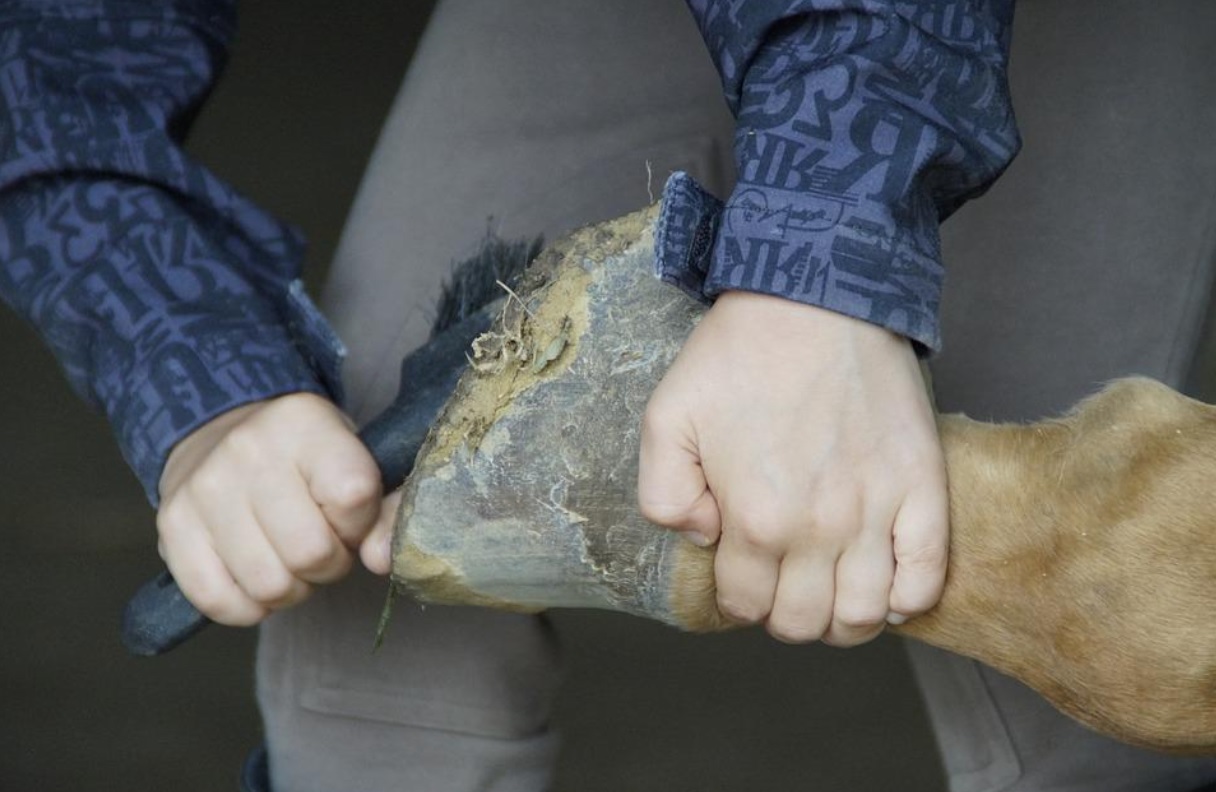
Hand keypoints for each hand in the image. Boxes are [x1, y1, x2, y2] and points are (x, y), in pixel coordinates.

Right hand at [156, 392, 398, 625]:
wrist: (220, 431)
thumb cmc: (303, 457)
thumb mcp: (355, 460)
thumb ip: (387, 510)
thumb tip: (381, 561)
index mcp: (304, 423)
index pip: (352, 497)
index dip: (360, 523)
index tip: (348, 515)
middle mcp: (248, 450)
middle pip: (310, 552)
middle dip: (328, 564)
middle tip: (322, 545)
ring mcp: (203, 488)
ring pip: (268, 584)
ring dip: (290, 589)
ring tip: (288, 560)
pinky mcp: (171, 525)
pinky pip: (216, 599)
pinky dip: (245, 607)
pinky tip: (254, 581)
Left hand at [638, 291, 947, 645]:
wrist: (815, 297)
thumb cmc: (737, 356)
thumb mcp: (666, 419)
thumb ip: (663, 495)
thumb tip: (704, 537)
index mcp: (754, 519)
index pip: (745, 605)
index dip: (738, 598)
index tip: (741, 572)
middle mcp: (819, 529)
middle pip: (805, 623)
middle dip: (785, 616)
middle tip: (782, 583)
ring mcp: (877, 512)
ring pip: (866, 615)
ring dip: (844, 621)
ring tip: (831, 592)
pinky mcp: (923, 488)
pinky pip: (927, 577)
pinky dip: (908, 599)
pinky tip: (886, 585)